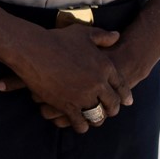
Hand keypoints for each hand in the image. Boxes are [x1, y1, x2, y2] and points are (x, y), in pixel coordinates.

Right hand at [0, 23, 131, 132]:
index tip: (126, 102)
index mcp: (105, 67)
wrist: (33, 49)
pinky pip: (80, 122)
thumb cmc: (57, 39)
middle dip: (112, 109)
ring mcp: (83, 96)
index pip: (122, 86)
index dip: (124, 95)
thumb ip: (102, 36)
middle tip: (109, 111)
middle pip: (112, 103)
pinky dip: (81, 125)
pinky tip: (79, 125)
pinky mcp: (67, 105)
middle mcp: (98, 83)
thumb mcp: (83, 33)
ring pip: (97, 115)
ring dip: (97, 119)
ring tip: (94, 120)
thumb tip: (117, 36)